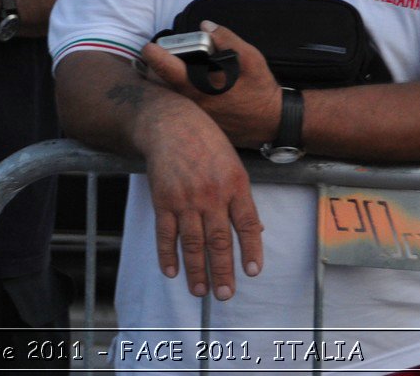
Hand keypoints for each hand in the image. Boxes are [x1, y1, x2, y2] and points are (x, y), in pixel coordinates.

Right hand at [138, 103, 264, 300]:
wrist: (170, 124)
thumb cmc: (206, 142)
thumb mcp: (234, 164)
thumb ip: (243, 198)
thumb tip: (256, 230)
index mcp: (235, 185)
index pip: (247, 224)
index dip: (251, 249)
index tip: (252, 272)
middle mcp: (212, 195)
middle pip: (219, 241)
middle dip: (222, 271)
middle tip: (225, 294)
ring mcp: (186, 199)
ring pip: (192, 243)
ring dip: (196, 270)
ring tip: (200, 291)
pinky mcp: (163, 201)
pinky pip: (165, 234)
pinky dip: (167, 255)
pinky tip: (171, 271)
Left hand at [139, 21, 284, 148]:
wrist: (272, 122)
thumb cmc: (260, 89)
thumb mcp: (249, 57)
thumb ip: (226, 38)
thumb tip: (205, 24)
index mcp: (199, 86)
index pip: (165, 69)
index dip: (153, 54)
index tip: (149, 47)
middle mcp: (191, 104)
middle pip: (159, 85)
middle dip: (155, 70)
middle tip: (160, 58)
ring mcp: (193, 117)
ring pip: (168, 98)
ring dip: (165, 84)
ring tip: (172, 72)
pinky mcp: (199, 125)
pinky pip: (179, 110)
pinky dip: (176, 97)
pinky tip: (189, 89)